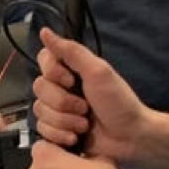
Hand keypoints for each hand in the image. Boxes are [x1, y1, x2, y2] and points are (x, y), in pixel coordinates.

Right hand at [33, 29, 149, 161]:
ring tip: (85, 124)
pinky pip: (43, 130)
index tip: (71, 80)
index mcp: (71, 70)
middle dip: (63, 102)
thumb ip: (71, 51)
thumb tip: (45, 31)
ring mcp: (58, 110)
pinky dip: (61, 135)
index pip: (43, 60)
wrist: (129, 138)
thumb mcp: (98, 72)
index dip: (53, 72)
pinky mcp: (57, 130)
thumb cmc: (119, 103)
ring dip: (65, 120)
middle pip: (39, 88)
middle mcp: (62, 87)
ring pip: (40, 111)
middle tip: (86, 107)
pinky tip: (76, 137)